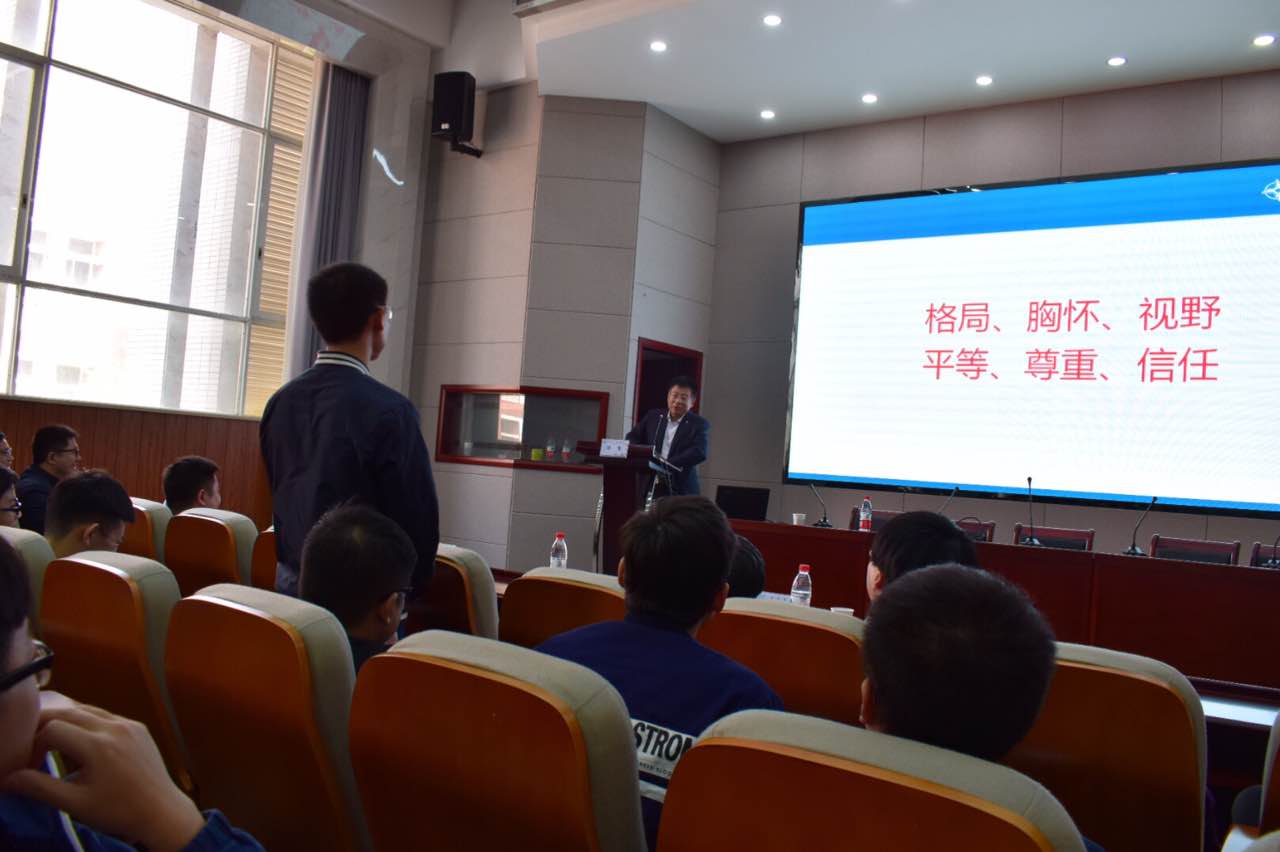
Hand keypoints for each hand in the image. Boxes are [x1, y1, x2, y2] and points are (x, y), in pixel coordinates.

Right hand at [1, 693, 204, 851]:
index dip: (34, 743)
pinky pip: (105, 715)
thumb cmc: (117, 811)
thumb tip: (9, 778)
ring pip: (87, 710)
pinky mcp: (138, 727)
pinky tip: (79, 741)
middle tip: (33, 746)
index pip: (52, 728)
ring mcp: (129, 724)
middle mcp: (115, 728)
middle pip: (68, 712)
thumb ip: (40, 787)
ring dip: (65, 721)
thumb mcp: (75, 803)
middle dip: (45, 725)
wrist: (161, 812)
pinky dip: (86, 722)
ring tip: (52, 743)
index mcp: (98, 746)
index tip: (31, 762)